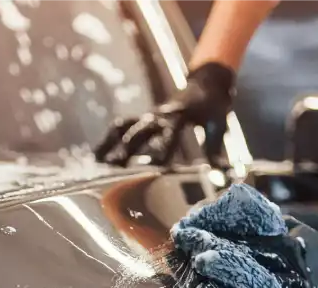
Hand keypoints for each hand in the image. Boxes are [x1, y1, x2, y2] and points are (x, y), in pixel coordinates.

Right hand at [94, 62, 234, 168]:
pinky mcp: (143, 118)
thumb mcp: (218, 124)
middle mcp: (159, 114)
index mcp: (178, 115)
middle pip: (140, 131)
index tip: (157, 168)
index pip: (169, 134)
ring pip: (124, 127)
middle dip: (128, 149)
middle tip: (117, 170)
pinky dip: (109, 139)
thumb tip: (219, 174)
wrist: (205, 83)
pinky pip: (121, 126)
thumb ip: (215, 148)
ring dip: (111, 143)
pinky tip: (98, 156)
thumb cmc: (212, 106)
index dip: (162, 149)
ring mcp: (148, 115)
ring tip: (99, 163)